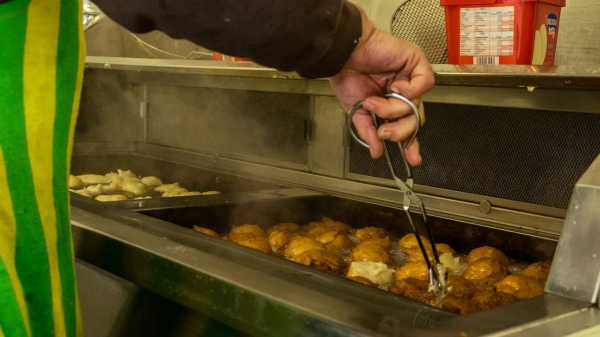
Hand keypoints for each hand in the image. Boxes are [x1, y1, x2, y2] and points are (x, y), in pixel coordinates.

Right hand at [330, 12, 433, 165]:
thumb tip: (376, 151)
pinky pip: (424, 83)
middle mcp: (402, 93)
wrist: (343, 54)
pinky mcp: (416, 63)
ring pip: (416, 106)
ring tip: (374, 102)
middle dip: (399, 130)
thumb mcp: (356, 111)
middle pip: (414, 121)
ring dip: (394, 109)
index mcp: (390, 104)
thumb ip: (368, 131)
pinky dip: (409, 89)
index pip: (405, 127)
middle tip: (384, 131)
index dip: (410, 144)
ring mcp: (411, 79)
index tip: (413, 159)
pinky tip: (395, 85)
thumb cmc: (347, 75)